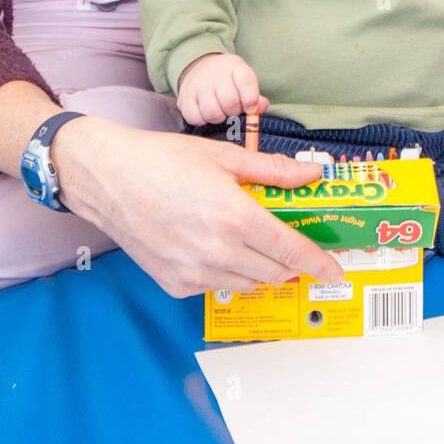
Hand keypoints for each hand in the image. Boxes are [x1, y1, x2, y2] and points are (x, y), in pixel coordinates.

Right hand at [51, 114, 344, 296]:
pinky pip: (217, 286)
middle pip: (276, 272)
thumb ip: (272, 170)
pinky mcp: (176, 284)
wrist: (107, 178)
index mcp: (235, 217)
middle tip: (293, 245)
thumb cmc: (161, 160)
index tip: (336, 271)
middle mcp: (218, 252)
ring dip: (261, 267)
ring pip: (250, 283)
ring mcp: (195, 273)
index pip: (293, 251)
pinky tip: (213, 245)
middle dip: (293, 263)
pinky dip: (227, 271)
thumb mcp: (223, 156)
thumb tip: (312, 172)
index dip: (320, 264)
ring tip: (248, 239)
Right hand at [177, 51, 268, 127]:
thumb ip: (255, 97)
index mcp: (234, 66)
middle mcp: (215, 72)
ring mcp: (197, 84)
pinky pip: (195, 118)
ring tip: (219, 110)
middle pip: (229, 102)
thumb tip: (260, 107)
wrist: (202, 68)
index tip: (250, 108)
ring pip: (212, 113)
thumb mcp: (244, 82)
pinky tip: (205, 112)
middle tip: (231, 108)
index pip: (246, 81)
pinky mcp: (184, 97)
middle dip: (234, 111)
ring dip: (218, 117)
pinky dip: (202, 120)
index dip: (250, 99)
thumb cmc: (229, 80)